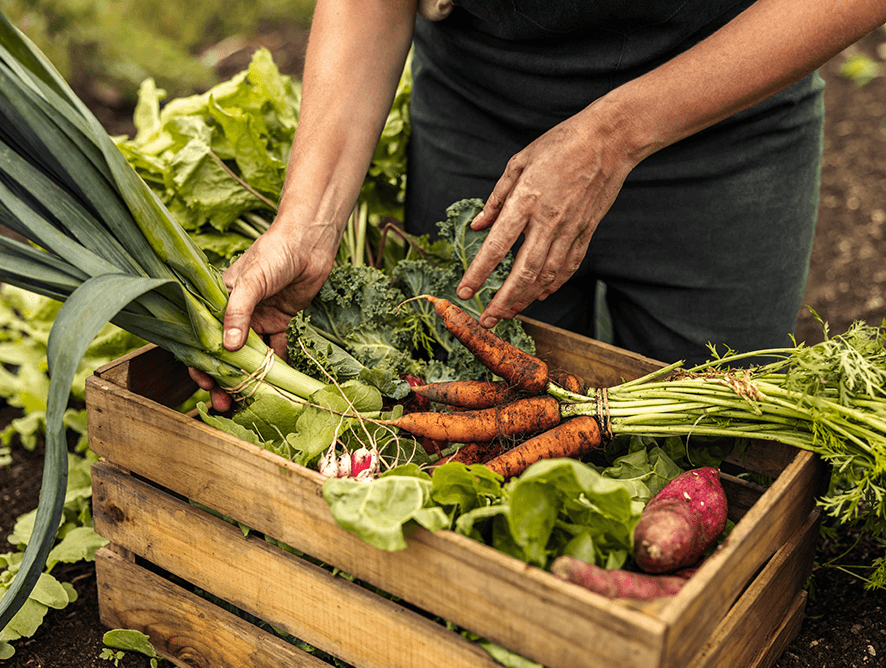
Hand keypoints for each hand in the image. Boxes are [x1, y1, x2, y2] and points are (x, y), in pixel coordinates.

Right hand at [188, 219, 340, 410]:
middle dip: (225, 380)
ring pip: (250, 356)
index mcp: (217, 300)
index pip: (203, 338)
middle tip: (226, 405)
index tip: (206, 385)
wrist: (309, 242)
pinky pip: (276, 349)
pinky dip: (277, 366)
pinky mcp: (280, 322)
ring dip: (250, 379)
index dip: (202, 364)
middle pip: (225, 354)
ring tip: (249, 402)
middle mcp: (235, 313)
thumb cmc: (274, 252)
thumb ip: (238, 312)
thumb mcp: (251, 280)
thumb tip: (227, 348)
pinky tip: (279, 384)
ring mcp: (257, 319)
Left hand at [456, 106, 637, 327]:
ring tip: (508, 313)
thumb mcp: (519, 163)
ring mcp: (570, 229)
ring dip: (525, 298)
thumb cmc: (560, 144)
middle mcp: (548, 221)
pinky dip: (553, 284)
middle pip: (523, 272)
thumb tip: (477, 225)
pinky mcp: (586, 231)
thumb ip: (496, 198)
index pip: (496, 246)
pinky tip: (540, 295)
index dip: (478, 273)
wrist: (608, 140)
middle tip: (487, 320)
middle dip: (502, 300)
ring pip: (546, 275)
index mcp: (526, 201)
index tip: (464, 292)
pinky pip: (568, 266)